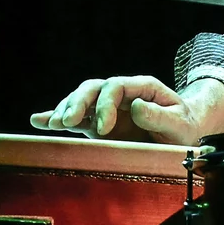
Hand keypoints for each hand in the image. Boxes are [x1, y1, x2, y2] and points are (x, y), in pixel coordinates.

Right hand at [30, 75, 223, 144]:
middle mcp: (122, 94)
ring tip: (51, 124)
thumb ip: (160, 116)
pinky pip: (76, 119)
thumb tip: (135, 107)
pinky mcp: (99, 125)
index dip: (105, 104)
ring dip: (64, 110)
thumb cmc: (185, 129)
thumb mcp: (181, 124)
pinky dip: (56, 119)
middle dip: (78, 103)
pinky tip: (38, 121)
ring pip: (81, 100)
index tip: (103, 128)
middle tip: (67, 123)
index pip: (116, 86)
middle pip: (93, 88)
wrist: (184, 137)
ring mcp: (108, 108)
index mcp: (143, 87)